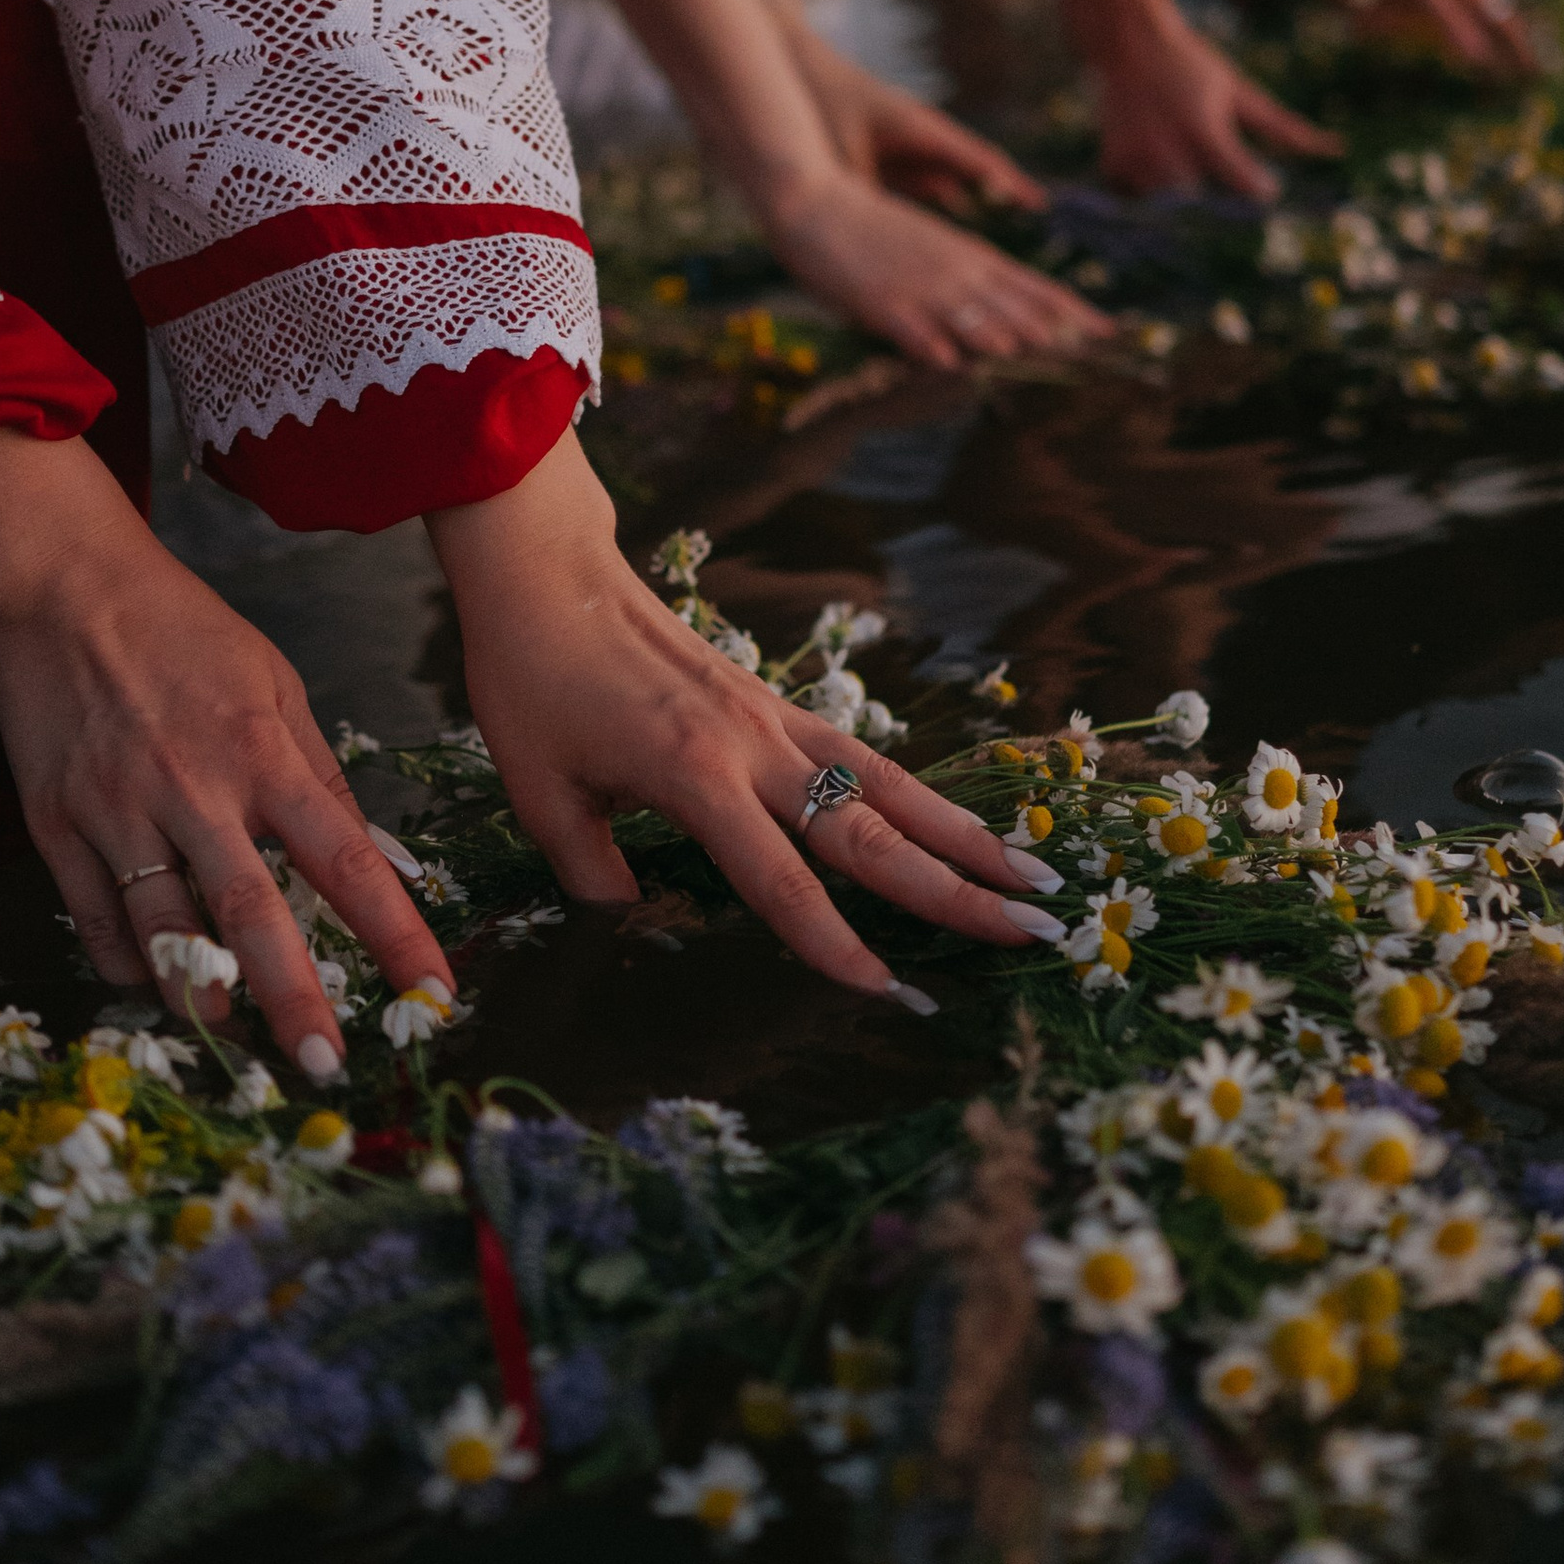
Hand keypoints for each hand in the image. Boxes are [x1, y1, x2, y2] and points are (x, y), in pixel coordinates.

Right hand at [0, 429, 448, 1080]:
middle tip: (324, 1064)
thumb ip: (321, 775)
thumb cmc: (182, 633)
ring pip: (163, 930)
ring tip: (230, 1032)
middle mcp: (194, 788)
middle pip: (252, 914)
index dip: (395, 932)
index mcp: (262, 752)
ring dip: (201, 993)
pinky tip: (153, 980)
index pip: (345, 858)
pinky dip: (125, 962)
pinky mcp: (54, 825)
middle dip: (293, 998)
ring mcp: (118, 810)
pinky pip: (95, 919)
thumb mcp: (275, 683)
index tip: (434, 993)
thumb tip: (375, 858)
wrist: (60, 591)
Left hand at [431, 433, 1060, 994]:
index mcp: (692, 774)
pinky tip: (955, 826)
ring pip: (888, 786)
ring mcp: (772, 718)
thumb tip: (628, 919)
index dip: (834, 942)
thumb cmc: (530, 680)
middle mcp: (752, 745)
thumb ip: (589, 868)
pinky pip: (862, 756)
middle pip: (872, 832)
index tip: (887, 991)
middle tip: (1032, 931)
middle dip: (955, 889)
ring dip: (964, 834)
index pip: (781, 880)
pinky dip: (917, 794)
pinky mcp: (774, 701)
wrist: (547, 572)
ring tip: (1033, 875)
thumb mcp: (537, 790)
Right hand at [762, 162, 1110, 366]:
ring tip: (1032, 356)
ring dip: (1001, 337)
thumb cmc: (873, 229)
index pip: (1037, 287)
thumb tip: (1004, 320)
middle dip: (1056, 333)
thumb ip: (967, 280)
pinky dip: (931, 344)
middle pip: (1015, 306)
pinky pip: (909, 327)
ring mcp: (919, 286)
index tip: (1113, 332)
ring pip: (970, 316)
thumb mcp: (933, 247)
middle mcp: (955, 270)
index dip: (1076, 312)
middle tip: (1098, 356)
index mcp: (971, 257)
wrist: (815, 199)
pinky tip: (950, 362)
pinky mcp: (879, 300)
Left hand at [793, 29, 1042, 213]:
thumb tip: (882, 232)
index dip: (1009, 184)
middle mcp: (925, 138)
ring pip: (951, 181)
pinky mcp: (892, 155)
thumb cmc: (826, 103)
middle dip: (1002, 199)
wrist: (801, 69)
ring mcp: (911, 146)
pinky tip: (947, 234)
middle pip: (974, 172)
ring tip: (995, 245)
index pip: (979, 160)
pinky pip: (924, 184)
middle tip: (1032, 228)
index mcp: (923, 130)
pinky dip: (939, 204)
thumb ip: (866, 192)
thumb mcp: (845, 153)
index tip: (1038, 206)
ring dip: (971, 205)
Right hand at [1093, 13, 1334, 202]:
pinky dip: (1153, 189)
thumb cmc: (1193, 66)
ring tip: (1184, 161)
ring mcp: (1136, 159)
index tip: (1265, 187)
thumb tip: (1333, 148)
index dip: (1259, 190)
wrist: (1128, 44)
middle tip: (1224, 183)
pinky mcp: (1114, 165)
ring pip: (1172, 207)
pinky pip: (1142, 199)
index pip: (1240, 183)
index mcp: (1204, 130)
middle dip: (1218, 203)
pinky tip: (1158, 161)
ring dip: (1185, 196)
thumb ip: (1280, 126)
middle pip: (1205, 206)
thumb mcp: (1238, 91)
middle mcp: (1167, 149)